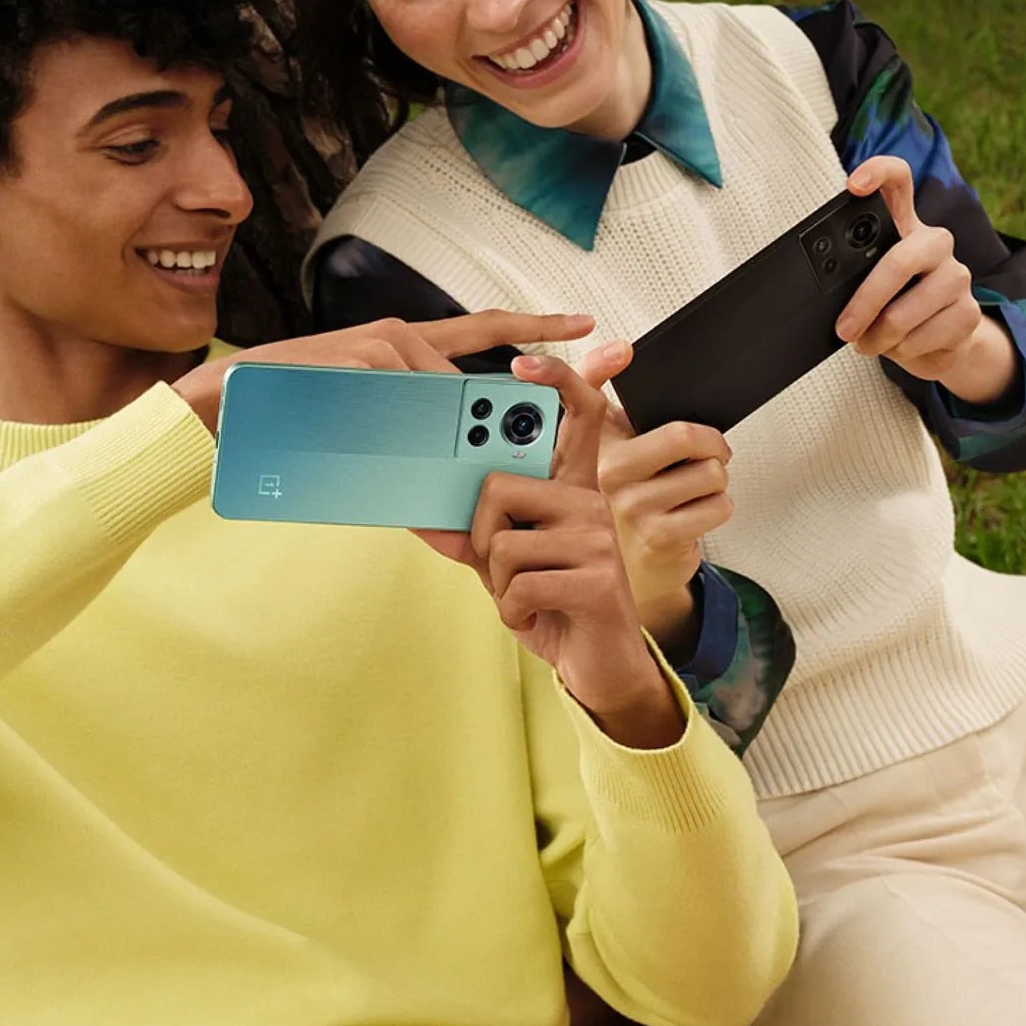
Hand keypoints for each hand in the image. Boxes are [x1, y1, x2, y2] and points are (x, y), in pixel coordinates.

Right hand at [171, 309, 596, 432]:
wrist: (219, 411)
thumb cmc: (291, 424)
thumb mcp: (362, 445)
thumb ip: (409, 468)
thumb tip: (457, 522)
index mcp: (406, 351)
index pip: (482, 333)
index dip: (536, 326)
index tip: (586, 323)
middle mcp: (395, 337)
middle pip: (467, 374)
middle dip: (497, 414)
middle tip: (516, 445)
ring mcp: (371, 346)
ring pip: (434, 391)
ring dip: (446, 437)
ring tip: (449, 469)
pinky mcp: (348, 361)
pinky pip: (395, 398)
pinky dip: (407, 431)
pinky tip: (400, 451)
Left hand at [420, 339, 683, 749]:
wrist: (600, 666)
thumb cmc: (555, 604)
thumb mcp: (506, 566)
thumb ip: (474, 536)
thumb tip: (425, 514)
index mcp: (570, 488)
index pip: (575, 417)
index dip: (555, 382)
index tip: (526, 359)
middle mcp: (588, 501)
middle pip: (497, 487)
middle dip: (481, 537)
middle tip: (503, 566)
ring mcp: (596, 538)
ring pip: (501, 543)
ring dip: (499, 585)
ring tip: (527, 596)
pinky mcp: (598, 579)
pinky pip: (519, 584)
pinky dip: (513, 611)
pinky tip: (537, 615)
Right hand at [591, 365, 732, 651]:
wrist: (629, 577)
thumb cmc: (623, 506)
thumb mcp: (609, 451)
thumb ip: (603, 398)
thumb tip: (618, 349)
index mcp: (588, 447)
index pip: (576, 398)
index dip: (560, 370)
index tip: (584, 350)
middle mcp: (600, 475)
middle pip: (684, 435)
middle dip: (713, 444)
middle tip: (709, 452)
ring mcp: (627, 507)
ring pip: (710, 471)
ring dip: (716, 481)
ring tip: (694, 492)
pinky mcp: (656, 537)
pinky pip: (718, 504)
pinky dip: (718, 507)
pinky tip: (694, 516)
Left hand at [838, 158, 1018, 405]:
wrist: (937, 344)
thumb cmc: (891, 307)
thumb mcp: (866, 287)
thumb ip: (851, 279)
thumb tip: (826, 298)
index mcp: (904, 227)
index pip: (898, 181)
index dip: (878, 173)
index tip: (853, 185)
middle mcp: (935, 243)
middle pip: (900, 261)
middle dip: (865, 301)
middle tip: (844, 329)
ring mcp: (957, 277)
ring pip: (904, 313)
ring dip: (877, 338)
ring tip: (869, 343)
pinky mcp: (970, 313)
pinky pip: (920, 339)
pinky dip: (900, 352)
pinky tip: (902, 346)